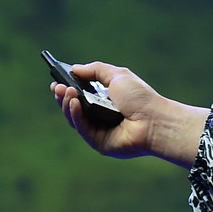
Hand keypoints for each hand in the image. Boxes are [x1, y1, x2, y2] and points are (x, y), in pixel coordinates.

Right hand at [50, 61, 208, 166]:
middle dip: (63, 97)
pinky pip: (82, 130)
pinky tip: (73, 103)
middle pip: (74, 109)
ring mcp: (101, 131)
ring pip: (75, 119)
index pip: (82, 96)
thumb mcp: (117, 76)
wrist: (155, 119)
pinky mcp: (100, 143)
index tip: (58, 81)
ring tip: (66, 91)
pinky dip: (75, 116)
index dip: (68, 89)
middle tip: (57, 86)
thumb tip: (75, 68)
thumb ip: (96, 70)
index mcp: (107, 102)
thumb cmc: (141, 98)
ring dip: (67, 104)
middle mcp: (102, 117)